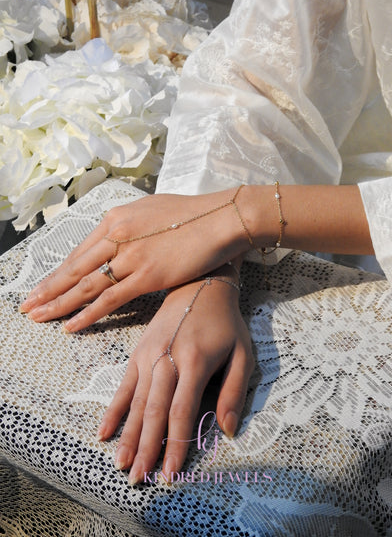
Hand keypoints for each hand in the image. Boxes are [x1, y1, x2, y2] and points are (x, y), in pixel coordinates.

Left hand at [20, 188, 248, 331]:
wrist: (219, 219)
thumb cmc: (192, 215)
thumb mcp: (152, 211)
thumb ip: (129, 225)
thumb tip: (119, 238)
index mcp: (116, 219)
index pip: (80, 251)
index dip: (59, 272)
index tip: (44, 285)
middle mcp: (116, 235)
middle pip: (74, 268)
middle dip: (48, 289)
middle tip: (27, 305)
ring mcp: (130, 256)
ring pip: (86, 285)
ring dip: (59, 304)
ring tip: (39, 317)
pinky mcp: (146, 275)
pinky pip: (109, 298)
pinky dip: (87, 314)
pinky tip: (71, 325)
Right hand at [96, 270, 253, 483]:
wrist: (199, 287)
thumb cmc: (225, 324)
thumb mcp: (242, 353)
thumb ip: (235, 391)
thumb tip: (228, 430)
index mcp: (196, 362)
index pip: (182, 411)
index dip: (176, 445)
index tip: (171, 473)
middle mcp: (168, 361)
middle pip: (154, 412)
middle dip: (146, 448)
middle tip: (138, 479)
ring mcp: (149, 356)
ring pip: (136, 402)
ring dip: (127, 435)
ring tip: (121, 464)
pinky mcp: (137, 353)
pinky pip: (123, 385)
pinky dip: (114, 410)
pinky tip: (103, 432)